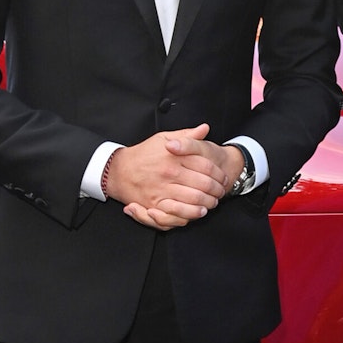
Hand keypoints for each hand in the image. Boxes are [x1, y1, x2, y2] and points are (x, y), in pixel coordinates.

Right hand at [106, 123, 229, 229]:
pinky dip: (192, 214)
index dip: (218, 173)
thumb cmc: (144, 153)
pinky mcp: (155, 205)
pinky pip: (178, 213)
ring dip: (207, 202)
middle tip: (221, 191)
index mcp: (174, 157)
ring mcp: (162, 190)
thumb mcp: (164, 138)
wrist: (119, 170)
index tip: (223, 177)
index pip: (205, 167)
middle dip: (216, 190)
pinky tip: (199, 211)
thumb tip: (205, 129)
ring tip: (213, 202)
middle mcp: (169, 174)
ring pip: (193, 200)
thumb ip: (186, 136)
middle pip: (203, 184)